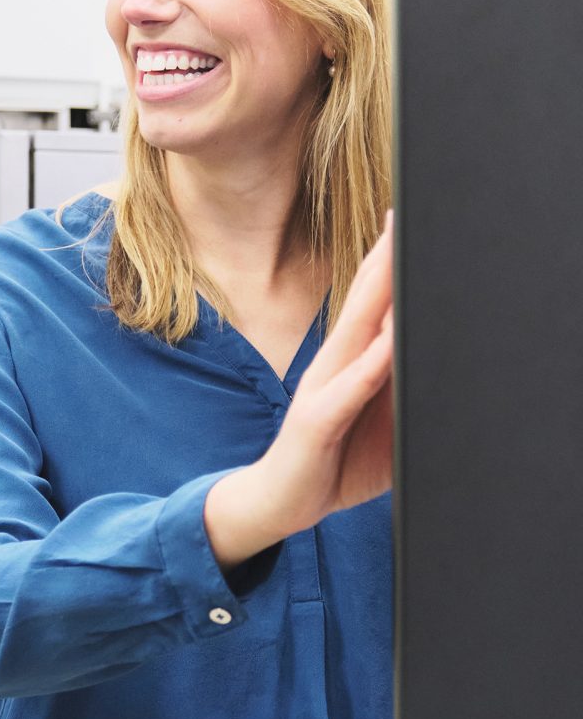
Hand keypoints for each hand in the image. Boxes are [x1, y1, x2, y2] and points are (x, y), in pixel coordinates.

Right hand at [257, 209, 394, 533]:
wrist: (279, 502)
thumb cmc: (334, 460)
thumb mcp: (381, 422)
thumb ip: (404, 390)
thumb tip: (440, 364)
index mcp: (349, 362)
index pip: (373, 304)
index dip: (390, 263)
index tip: (410, 224)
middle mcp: (333, 365)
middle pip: (364, 302)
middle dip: (386, 259)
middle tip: (406, 216)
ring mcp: (322, 389)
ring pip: (356, 333)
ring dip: (380, 296)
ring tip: (400, 258)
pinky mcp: (317, 422)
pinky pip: (349, 389)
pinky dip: (370, 365)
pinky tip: (388, 345)